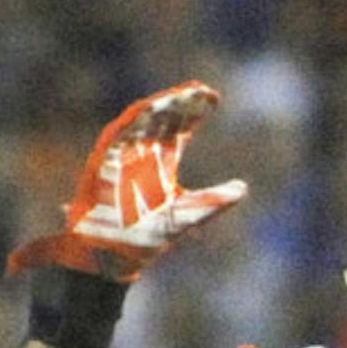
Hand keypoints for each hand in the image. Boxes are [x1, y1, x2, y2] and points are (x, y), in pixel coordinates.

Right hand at [7, 80, 246, 282]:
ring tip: (179, 94)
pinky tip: (148, 108)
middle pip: (163, 119)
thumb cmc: (147, 238)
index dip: (195, 111)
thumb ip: (215, 200)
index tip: (214, 97)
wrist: (115, 257)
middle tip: (201, 90)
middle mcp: (143, 156)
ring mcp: (122, 157)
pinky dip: (130, 122)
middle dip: (180, 103)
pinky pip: (115, 136)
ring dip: (159, 107)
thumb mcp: (189, 215)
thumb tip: (242, 188)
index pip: (180, 129)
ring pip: (141, 122)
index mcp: (162, 164)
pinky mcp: (104, 164)